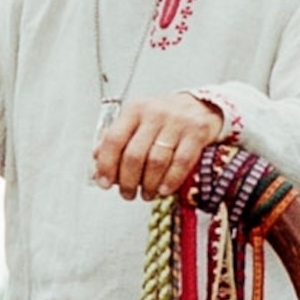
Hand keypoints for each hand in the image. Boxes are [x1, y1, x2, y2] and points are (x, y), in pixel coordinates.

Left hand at [94, 90, 227, 199]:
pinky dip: (171, 180)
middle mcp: (154, 114)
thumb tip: (96, 158)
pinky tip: (164, 189)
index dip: (106, 165)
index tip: (104, 182)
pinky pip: (181, 161)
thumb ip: (118, 137)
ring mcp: (177, 122)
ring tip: (147, 194)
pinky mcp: (197, 132)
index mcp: (135, 110)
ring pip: (156, 161)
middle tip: (128, 194)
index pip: (114, 140)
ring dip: (149, 184)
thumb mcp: (139, 121)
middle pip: (134, 155)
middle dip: (128, 181)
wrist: (203, 105)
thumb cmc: (166, 117)